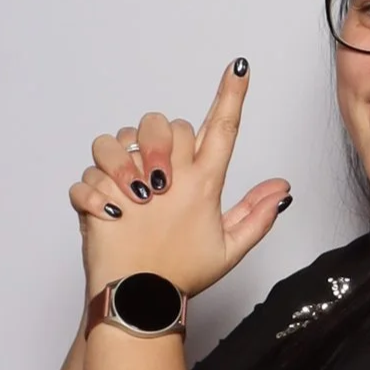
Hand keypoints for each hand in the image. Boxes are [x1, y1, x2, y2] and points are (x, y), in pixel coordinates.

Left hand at [70, 60, 291, 297]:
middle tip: (156, 172)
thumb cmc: (181, 276)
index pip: (223, 130)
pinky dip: (90, 191)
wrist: (136, 301)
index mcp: (203, 187)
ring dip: (118, 156)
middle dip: (160, 139)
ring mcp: (131, 187)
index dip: (232, 95)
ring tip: (123, 185)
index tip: (238, 68)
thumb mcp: (230, 249)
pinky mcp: (98, 198)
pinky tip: (102, 212)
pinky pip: (88, 175)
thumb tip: (282, 188)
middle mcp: (169, 180)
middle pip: (168, 126)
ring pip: (119, 139)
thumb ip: (258, 214)